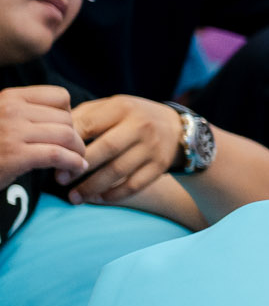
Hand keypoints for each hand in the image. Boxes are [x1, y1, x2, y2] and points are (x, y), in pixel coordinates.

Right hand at [0, 86, 87, 187]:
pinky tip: (74, 169)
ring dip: (78, 152)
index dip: (69, 115)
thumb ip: (29, 112)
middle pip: (66, 118)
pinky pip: (57, 155)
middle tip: (72, 153)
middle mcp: (11, 109)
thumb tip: (69, 116)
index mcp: (10, 97)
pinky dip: (73, 163)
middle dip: (75, 138)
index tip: (63, 131)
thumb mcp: (5, 118)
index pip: (60, 96)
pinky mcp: (15, 155)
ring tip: (76, 163)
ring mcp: (12, 131)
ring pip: (67, 135)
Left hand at [63, 95, 185, 203]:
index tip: (53, 155)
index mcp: (123, 108)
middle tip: (60, 180)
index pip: (90, 124)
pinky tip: (98, 198)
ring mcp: (152, 147)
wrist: (177, 129)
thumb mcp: (114, 106)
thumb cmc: (133, 117)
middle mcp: (140, 126)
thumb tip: (56, 134)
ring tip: (74, 198)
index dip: (69, 142)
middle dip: (80, 167)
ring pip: (119, 171)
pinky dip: (114, 195)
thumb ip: (86, 116)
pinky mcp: (159, 166)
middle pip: (106, 149)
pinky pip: (134, 185)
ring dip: (93, 187)